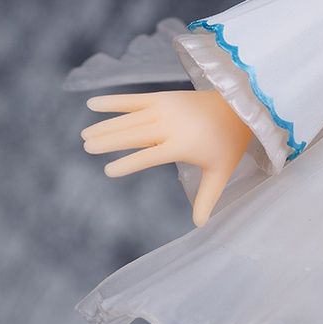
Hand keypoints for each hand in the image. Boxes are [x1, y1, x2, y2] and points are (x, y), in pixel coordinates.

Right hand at [81, 90, 253, 227]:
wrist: (237, 108)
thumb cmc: (227, 144)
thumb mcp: (219, 172)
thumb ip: (207, 198)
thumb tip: (200, 226)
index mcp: (182, 145)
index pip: (149, 156)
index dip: (129, 163)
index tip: (108, 170)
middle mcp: (170, 125)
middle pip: (134, 135)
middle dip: (109, 141)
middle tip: (87, 147)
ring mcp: (166, 108)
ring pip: (129, 119)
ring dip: (106, 126)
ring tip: (85, 136)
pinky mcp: (163, 96)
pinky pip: (134, 99)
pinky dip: (113, 102)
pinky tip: (91, 104)